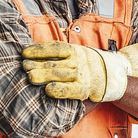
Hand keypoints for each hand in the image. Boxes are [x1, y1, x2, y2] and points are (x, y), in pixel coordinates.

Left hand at [22, 40, 137, 101]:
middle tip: (23, 65)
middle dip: (36, 63)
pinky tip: (48, 90)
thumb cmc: (87, 64)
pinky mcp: (84, 89)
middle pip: (53, 61)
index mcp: (74, 50)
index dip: (38, 49)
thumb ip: (59, 55)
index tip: (24, 52)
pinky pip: (70, 90)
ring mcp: (81, 75)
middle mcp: (77, 61)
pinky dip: (59, 90)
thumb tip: (34, 54)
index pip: (54, 47)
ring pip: (60, 74)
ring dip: (43, 75)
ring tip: (29, 76)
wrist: (114, 75)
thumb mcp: (76, 54)